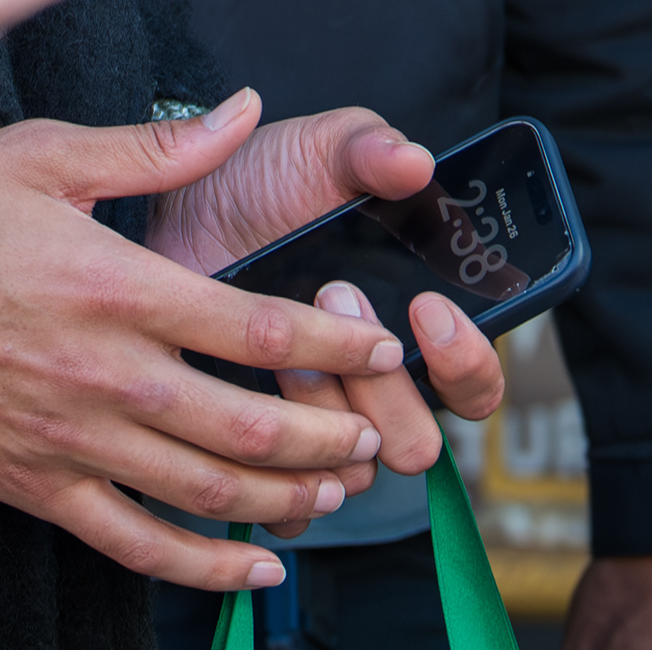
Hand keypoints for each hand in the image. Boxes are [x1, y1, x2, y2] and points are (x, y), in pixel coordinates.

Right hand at [0, 98, 416, 595]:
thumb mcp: (38, 154)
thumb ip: (152, 147)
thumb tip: (243, 113)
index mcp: (116, 284)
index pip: (258, 325)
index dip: (337, 344)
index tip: (383, 345)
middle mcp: (105, 373)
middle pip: (251, 427)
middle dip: (330, 436)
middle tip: (377, 433)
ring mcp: (67, 441)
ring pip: (206, 495)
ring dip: (287, 501)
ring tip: (335, 492)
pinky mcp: (29, 486)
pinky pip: (134, 543)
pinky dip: (204, 567)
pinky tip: (252, 570)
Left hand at [149, 103, 504, 488]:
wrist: (176, 205)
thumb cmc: (262, 180)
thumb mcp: (321, 149)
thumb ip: (371, 148)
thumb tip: (415, 161)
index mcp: (413, 326)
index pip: (475, 383)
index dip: (465, 360)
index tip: (426, 307)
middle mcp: (375, 386)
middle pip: (418, 442)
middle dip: (382, 388)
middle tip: (334, 297)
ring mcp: (320, 423)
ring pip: (353, 471)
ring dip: (321, 410)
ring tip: (279, 347)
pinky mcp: (260, 449)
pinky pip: (288, 504)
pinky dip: (272, 468)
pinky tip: (245, 399)